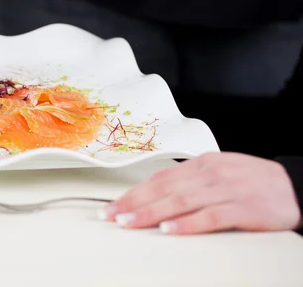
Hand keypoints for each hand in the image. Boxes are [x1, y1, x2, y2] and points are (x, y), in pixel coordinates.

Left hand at [99, 152, 300, 234]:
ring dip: (150, 213)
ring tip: (129, 223)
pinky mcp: (244, 208)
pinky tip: (167, 230)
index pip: (160, 178)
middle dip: (133, 203)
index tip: (113, 205)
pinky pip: (210, 216)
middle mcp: (211, 174)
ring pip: (181, 201)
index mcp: (203, 163)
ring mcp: (227, 190)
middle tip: (111, 216)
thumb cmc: (255, 182)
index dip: (134, 192)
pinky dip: (186, 224)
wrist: (297, 187)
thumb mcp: (220, 173)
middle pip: (164, 189)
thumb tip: (158, 193)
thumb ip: (192, 181)